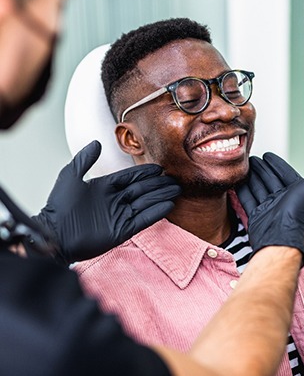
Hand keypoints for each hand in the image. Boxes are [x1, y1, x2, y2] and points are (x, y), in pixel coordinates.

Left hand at [33, 141, 180, 264]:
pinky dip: (156, 212)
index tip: (159, 168)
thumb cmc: (59, 205)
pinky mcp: (122, 230)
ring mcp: (120, 215)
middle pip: (142, 189)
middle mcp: (115, 200)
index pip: (130, 177)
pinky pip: (143, 219)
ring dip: (161, 196)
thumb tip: (97, 142)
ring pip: (146, 202)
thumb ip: (84, 159)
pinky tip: (168, 205)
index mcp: (104, 187)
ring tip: (176, 190)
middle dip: (158, 184)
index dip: (144, 172)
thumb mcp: (70, 176)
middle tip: (174, 179)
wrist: (55, 233)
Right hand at [236, 153, 303, 265]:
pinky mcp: (256, 216)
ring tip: (243, 167)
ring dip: (251, 176)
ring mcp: (268, 208)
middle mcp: (282, 200)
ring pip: (258, 188)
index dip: (276, 163)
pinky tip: (237, 181)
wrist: (279, 238)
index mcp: (295, 193)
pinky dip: (242, 190)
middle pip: (269, 179)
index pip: (284, 173)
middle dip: (261, 168)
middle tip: (251, 158)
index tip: (267, 155)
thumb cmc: (295, 213)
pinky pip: (248, 199)